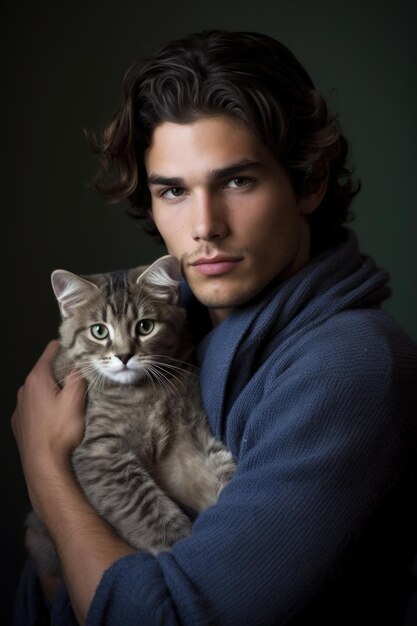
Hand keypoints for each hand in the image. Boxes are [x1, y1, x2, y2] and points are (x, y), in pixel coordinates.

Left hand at [11, 340, 86, 511]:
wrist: (43, 464)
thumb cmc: (59, 431)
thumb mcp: (76, 399)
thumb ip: (78, 377)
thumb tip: (79, 366)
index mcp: (37, 379)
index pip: (50, 352)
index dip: (64, 348)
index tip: (75, 348)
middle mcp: (24, 390)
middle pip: (45, 372)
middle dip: (61, 374)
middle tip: (79, 381)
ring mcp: (19, 407)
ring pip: (39, 391)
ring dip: (52, 392)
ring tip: (68, 403)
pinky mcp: (19, 423)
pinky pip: (33, 408)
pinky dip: (44, 408)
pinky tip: (55, 419)